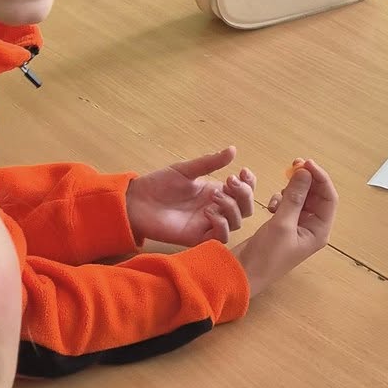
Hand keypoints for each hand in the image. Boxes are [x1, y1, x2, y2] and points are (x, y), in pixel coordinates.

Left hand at [127, 147, 255, 246]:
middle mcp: (216, 209)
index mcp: (216, 192)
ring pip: (237, 223)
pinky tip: (208, 212)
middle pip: (246, 209)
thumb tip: (233, 149)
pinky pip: (221, 237)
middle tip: (229, 182)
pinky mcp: (198, 237)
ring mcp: (208, 224)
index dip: (250, 183)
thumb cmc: (159, 184)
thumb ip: (210, 162)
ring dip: (231, 208)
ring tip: (213, 197)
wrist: (137, 201)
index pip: (244, 192)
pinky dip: (221, 224)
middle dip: (244, 195)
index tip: (242, 171)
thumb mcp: (186, 170)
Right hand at [238, 158, 336, 294]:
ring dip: (291, 190)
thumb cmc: (266, 255)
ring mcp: (297, 227)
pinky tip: (270, 205)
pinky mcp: (282, 226)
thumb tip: (305, 172)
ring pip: (301, 199)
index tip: (306, 163)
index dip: (320, 178)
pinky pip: (287, 205)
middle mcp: (312, 228)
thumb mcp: (282, 224)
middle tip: (293, 165)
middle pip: (316, 196)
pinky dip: (280, 200)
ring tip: (278, 194)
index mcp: (319, 231)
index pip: (329, 198)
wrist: (243, 275)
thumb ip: (295, 197)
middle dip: (306, 181)